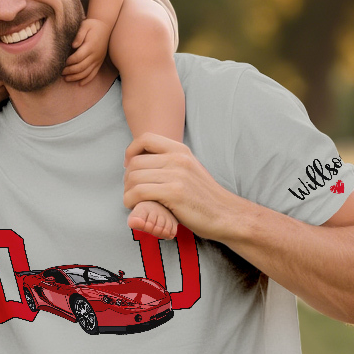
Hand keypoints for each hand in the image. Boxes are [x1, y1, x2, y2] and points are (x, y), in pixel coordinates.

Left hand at [63, 18, 111, 84]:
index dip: (69, 62)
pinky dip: (87, 80)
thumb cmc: (92, 26)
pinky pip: (94, 74)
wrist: (105, 27)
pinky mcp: (99, 63)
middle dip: (70, 71)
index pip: (77, 57)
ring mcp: (98, 60)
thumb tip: (73, 45)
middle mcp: (95, 55)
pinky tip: (80, 84)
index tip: (61, 62)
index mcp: (90, 46)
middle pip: (81, 67)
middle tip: (60, 72)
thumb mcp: (84, 26)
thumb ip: (79, 34)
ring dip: (76, 77)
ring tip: (66, 79)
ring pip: (86, 73)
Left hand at [123, 134, 238, 241]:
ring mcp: (177, 175)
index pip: (145, 138)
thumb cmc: (204, 197)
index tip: (129, 166)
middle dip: (126, 178)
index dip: (131, 151)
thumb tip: (143, 161)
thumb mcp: (189, 169)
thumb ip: (170, 162)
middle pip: (135, 162)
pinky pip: (139, 192)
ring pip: (134, 178)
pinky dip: (130, 200)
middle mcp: (178, 159)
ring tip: (132, 200)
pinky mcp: (174, 194)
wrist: (226, 214)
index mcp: (181, 150)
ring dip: (127, 192)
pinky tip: (134, 206)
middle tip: (130, 191)